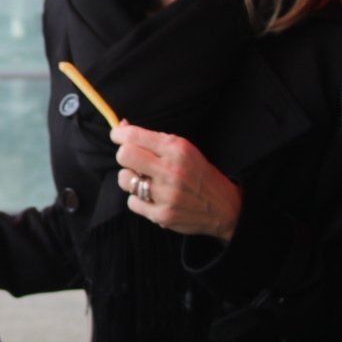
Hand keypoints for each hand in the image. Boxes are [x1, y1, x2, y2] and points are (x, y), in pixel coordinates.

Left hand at [110, 124, 242, 240]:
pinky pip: (131, 202)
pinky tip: (153, 198)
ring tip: (146, 181)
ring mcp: (166, 194)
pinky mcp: (162, 215)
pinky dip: (139, 200)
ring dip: (131, 179)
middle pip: (124, 156)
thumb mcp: (183, 149)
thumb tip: (121, 126)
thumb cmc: (198, 173)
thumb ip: (152, 139)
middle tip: (133, 161)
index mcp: (177, 149)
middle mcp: (171, 170)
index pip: (134, 136)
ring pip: (124, 179)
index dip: (119, 135)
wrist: (224, 207)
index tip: (117, 136)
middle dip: (124, 156)